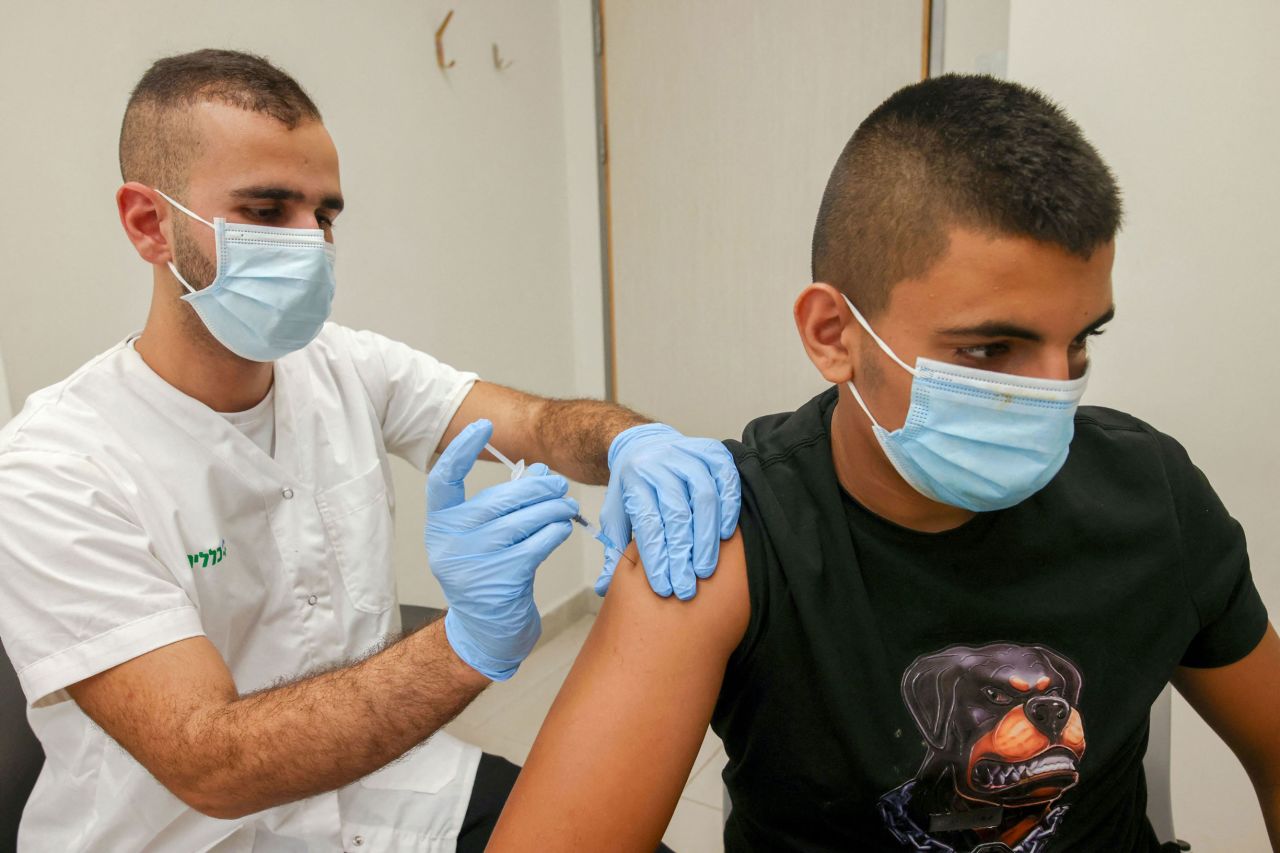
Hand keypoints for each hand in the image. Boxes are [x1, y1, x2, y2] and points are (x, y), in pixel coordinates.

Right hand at [426, 419, 577, 680]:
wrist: (487, 632)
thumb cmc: (491, 575)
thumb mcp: (490, 536)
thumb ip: (508, 503)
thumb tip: (540, 469)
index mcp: (440, 525)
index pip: (442, 479)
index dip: (460, 450)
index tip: (483, 426)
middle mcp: (449, 543)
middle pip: (497, 500)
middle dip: (536, 488)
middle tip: (558, 484)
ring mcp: (472, 564)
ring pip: (521, 522)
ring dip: (552, 509)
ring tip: (566, 506)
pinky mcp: (500, 581)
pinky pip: (535, 545)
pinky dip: (554, 533)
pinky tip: (562, 529)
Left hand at [595, 423, 740, 599]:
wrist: (643, 444)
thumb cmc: (633, 487)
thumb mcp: (616, 513)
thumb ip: (614, 548)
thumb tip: (604, 588)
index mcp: (634, 479)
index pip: (648, 522)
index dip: (657, 557)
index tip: (664, 588)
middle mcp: (660, 464)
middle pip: (676, 513)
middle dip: (681, 555)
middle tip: (686, 588)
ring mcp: (687, 455)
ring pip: (703, 497)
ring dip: (706, 537)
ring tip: (704, 569)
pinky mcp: (711, 451)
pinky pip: (727, 478)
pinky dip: (729, 507)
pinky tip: (725, 535)